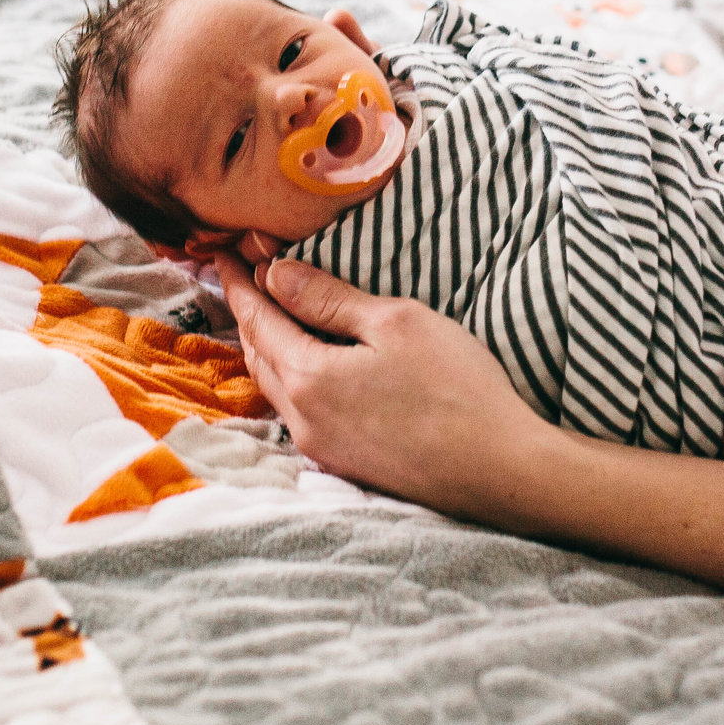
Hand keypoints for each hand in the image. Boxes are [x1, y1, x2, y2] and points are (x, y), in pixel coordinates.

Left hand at [213, 255, 552, 515]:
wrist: (500, 471)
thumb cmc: (457, 389)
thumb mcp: (395, 323)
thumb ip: (330, 298)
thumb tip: (277, 275)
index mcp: (308, 377)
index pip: (257, 318)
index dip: (239, 282)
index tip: (223, 253)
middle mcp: (303, 418)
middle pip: (258, 354)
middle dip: (247, 312)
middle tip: (241, 277)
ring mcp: (322, 446)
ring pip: (276, 385)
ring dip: (267, 346)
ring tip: (268, 313)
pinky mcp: (345, 463)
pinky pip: (298, 411)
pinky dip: (291, 376)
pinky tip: (306, 363)